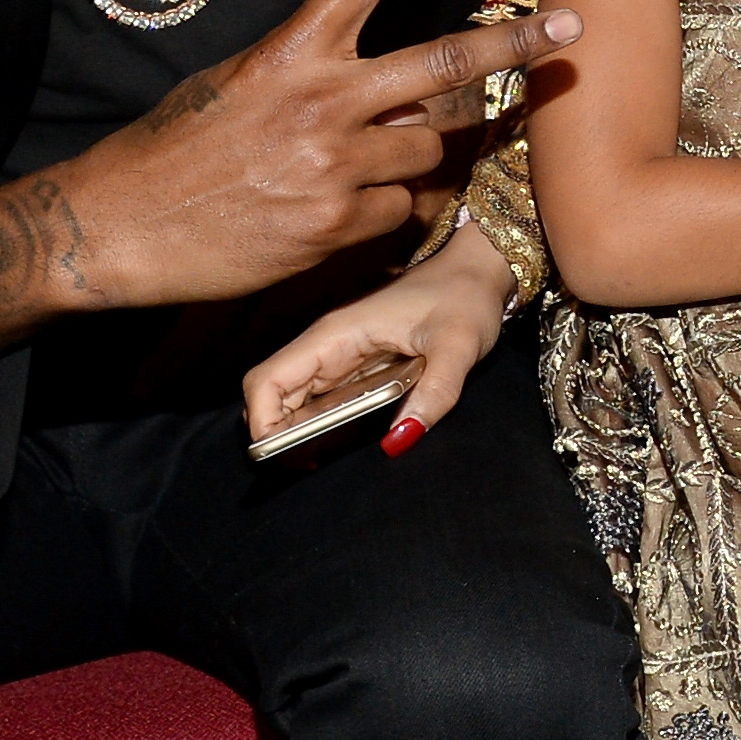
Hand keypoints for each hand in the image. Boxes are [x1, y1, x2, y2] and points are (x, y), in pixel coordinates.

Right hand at [0, 0, 580, 362]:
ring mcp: (334, 166)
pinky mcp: (336, 226)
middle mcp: (322, 102)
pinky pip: (397, 208)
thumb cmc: (174, 150)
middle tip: (572, 29)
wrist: (116, 229)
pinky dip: (379, 209)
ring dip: (413, 154)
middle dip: (516, 46)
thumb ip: (313, 74)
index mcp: (288, 54)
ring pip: (428, 148)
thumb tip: (386, 86)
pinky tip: (327, 212)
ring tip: (348, 163)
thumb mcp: (234, 86)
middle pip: (443, 64)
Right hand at [241, 218, 513, 454]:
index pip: (267, 380)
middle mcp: (328, 344)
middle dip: (277, 434)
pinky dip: (320, 424)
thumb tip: (398, 443)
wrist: (478, 271)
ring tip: (320, 463)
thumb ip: (435, 393)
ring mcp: (340, 354)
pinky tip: (340, 444)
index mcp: (336, 335)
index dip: (262, 422)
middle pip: (273, 394)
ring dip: (297, 432)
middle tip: (305, 468)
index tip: (282, 456)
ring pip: (294, 399)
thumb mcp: (459, 346)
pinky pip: (323, 398)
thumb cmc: (465, 297)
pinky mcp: (356, 364)